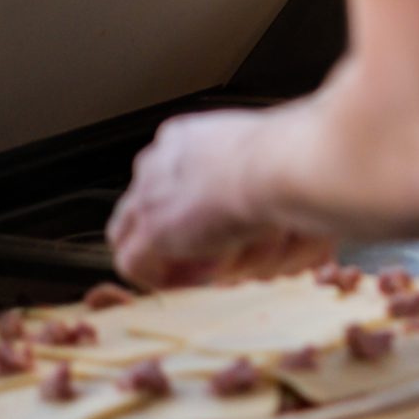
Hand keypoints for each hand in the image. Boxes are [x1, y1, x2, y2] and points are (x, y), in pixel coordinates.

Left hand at [107, 109, 334, 289]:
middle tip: (198, 254)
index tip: (207, 228)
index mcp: (184, 139)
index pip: (163, 176)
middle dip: (166, 234)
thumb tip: (262, 197)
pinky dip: (163, 277)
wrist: (279, 166)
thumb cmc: (289, 158)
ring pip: (129, 234)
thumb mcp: (264, 154)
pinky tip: (197, 279)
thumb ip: (249, 171)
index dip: (182, 209)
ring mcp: (149, 195)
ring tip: (197, 271)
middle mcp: (158, 162)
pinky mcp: (151, 229)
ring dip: (162, 257)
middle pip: (140, 204)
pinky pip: (135, 264)